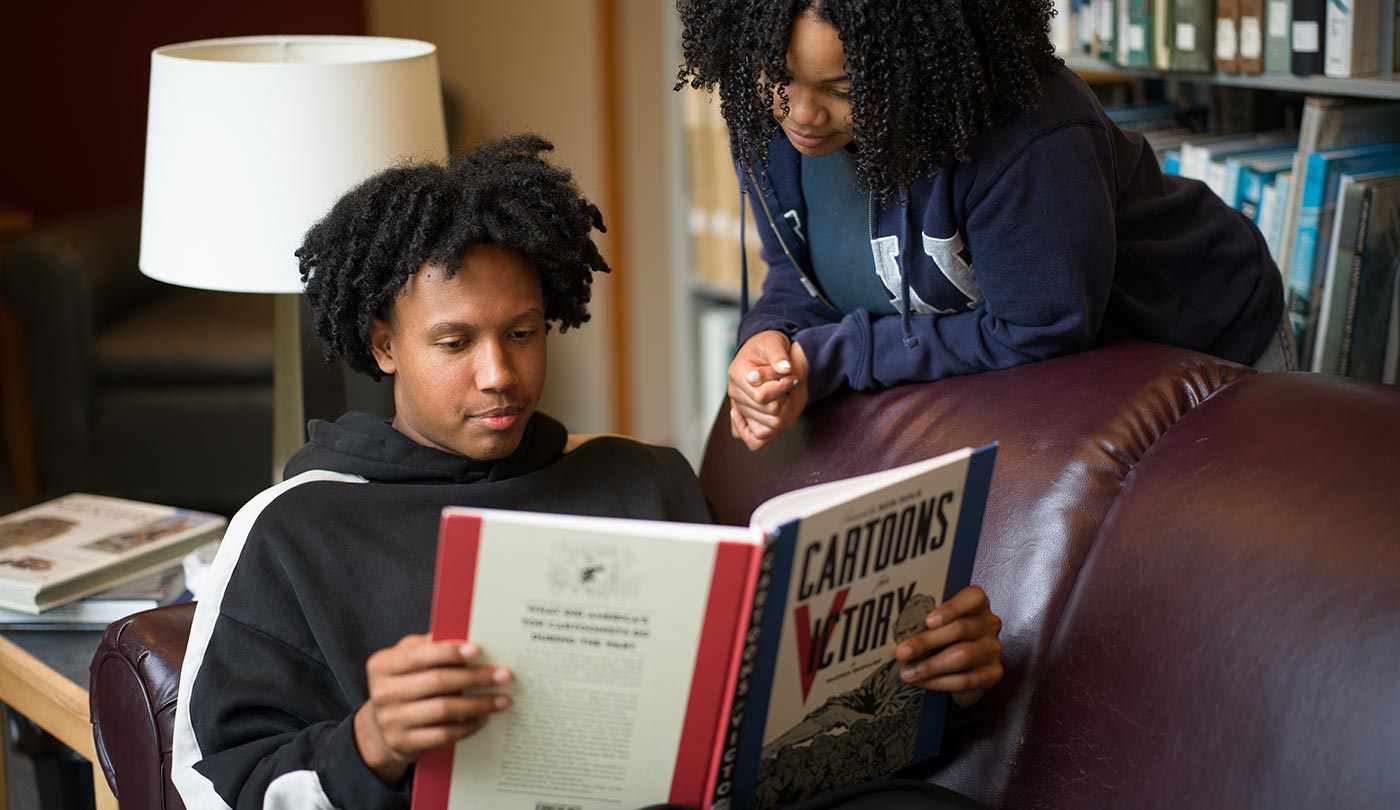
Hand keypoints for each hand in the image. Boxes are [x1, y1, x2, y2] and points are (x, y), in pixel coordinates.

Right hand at [353, 635, 511, 785]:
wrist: (380, 730)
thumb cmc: (402, 685)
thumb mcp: (405, 661)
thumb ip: (427, 647)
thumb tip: (464, 636)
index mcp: (383, 665)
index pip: (418, 655)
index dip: (448, 652)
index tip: (477, 651)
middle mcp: (383, 692)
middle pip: (436, 682)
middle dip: (474, 678)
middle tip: (503, 676)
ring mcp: (391, 720)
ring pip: (443, 710)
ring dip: (478, 704)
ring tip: (501, 700)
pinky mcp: (403, 743)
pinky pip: (443, 735)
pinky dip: (467, 727)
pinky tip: (482, 719)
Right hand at [728, 330, 807, 451]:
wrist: (763, 352)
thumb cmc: (768, 346)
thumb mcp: (774, 342)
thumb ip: (778, 355)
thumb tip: (785, 369)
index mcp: (737, 373)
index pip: (762, 395)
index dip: (782, 387)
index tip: (792, 376)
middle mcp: (735, 393)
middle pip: (768, 411)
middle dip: (785, 398)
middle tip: (790, 383)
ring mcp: (739, 407)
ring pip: (767, 426)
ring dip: (784, 412)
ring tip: (784, 394)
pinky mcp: (745, 418)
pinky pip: (755, 440)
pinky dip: (767, 433)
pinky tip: (775, 416)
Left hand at [892, 585, 1002, 707]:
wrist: (964, 670)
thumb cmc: (947, 640)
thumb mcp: (939, 625)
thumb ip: (927, 622)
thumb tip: (898, 629)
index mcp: (977, 605)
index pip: (972, 597)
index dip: (951, 608)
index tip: (927, 621)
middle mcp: (989, 624)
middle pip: (959, 629)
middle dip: (926, 642)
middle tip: (901, 652)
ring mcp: (993, 649)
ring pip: (961, 656)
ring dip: (929, 666)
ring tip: (907, 672)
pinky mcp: (993, 674)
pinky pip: (965, 679)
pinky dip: (939, 682)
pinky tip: (922, 682)